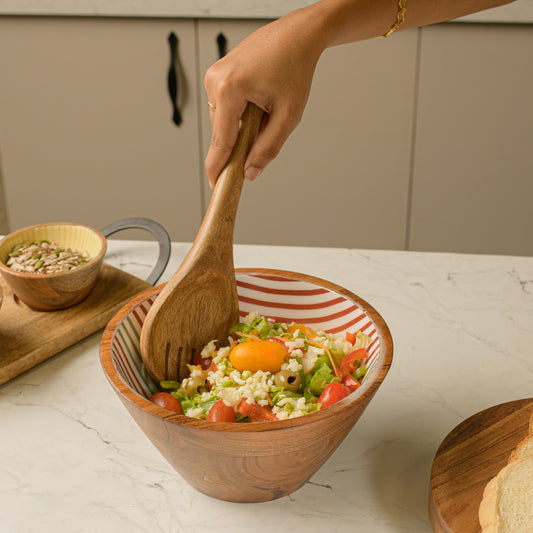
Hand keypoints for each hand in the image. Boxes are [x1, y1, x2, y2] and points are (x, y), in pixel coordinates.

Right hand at [204, 8, 324, 187]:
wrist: (298, 35)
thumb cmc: (295, 67)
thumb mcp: (288, 116)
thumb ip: (268, 149)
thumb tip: (250, 172)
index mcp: (229, 89)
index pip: (220, 141)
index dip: (219, 168)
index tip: (216, 186)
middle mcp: (215, 80)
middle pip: (221, 132)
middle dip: (240, 141)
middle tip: (266, 131)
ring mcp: (214, 74)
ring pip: (222, 120)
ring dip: (241, 125)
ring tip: (266, 107)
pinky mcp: (218, 73)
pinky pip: (224, 105)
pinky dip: (239, 112)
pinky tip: (258, 101)